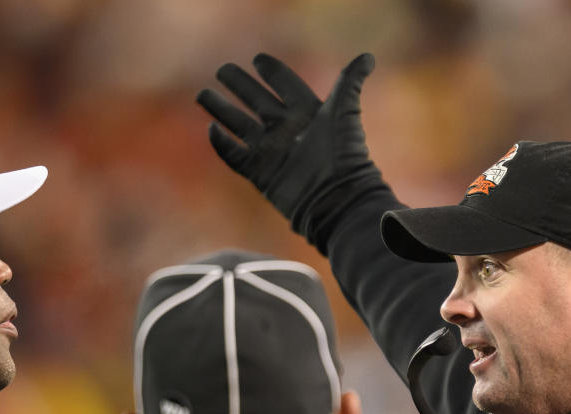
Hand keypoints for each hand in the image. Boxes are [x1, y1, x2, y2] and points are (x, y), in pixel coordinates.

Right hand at [197, 53, 378, 248]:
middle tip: (222, 70)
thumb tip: (367, 57)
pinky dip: (222, 145)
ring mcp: (272, 152)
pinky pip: (236, 156)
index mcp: (307, 112)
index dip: (272, 72)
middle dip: (240, 85)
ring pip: (240, 125)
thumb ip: (350, 82)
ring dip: (221, 109)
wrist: (336, 199)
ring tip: (202, 94)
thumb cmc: (344, 155)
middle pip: (257, 101)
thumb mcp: (345, 112)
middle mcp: (287, 130)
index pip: (285, 85)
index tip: (257, 59)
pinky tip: (211, 130)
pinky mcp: (261, 174)